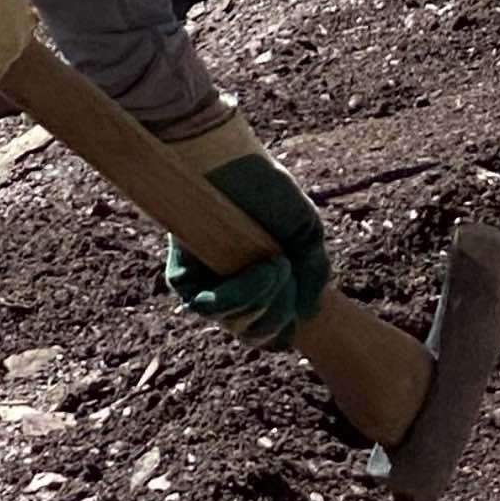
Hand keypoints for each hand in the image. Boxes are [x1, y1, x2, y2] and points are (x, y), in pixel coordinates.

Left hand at [153, 103, 331, 346]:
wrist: (236, 167)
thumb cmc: (271, 194)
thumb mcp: (307, 235)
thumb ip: (314, 275)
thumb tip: (310, 315)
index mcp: (259, 288)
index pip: (267, 332)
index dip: (283, 332)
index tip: (298, 319)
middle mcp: (232, 292)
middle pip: (254, 333)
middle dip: (278, 313)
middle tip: (286, 270)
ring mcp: (209, 286)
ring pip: (236, 323)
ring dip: (265, 301)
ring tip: (277, 264)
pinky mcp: (185, 278)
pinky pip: (209, 308)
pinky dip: (241, 297)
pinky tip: (261, 271)